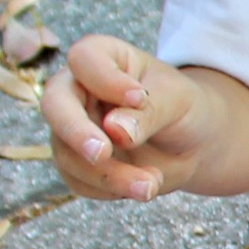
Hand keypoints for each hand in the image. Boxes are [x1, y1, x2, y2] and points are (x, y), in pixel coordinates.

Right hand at [44, 36, 207, 201]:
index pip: (84, 59)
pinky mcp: (77, 163)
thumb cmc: (183, 107)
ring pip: (68, 153)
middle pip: (56, 105)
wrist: (192, 142)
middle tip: (101, 154)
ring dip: (108, 175)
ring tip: (150, 185)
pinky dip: (110, 190)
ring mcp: (72, 129)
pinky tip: (143, 188)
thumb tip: (115, 130)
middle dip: (77, 132)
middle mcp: (76, 91)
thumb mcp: (177, 101)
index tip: (138, 97)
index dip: (105, 80)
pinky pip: (79, 181)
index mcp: (101, 58)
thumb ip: (149, 112)